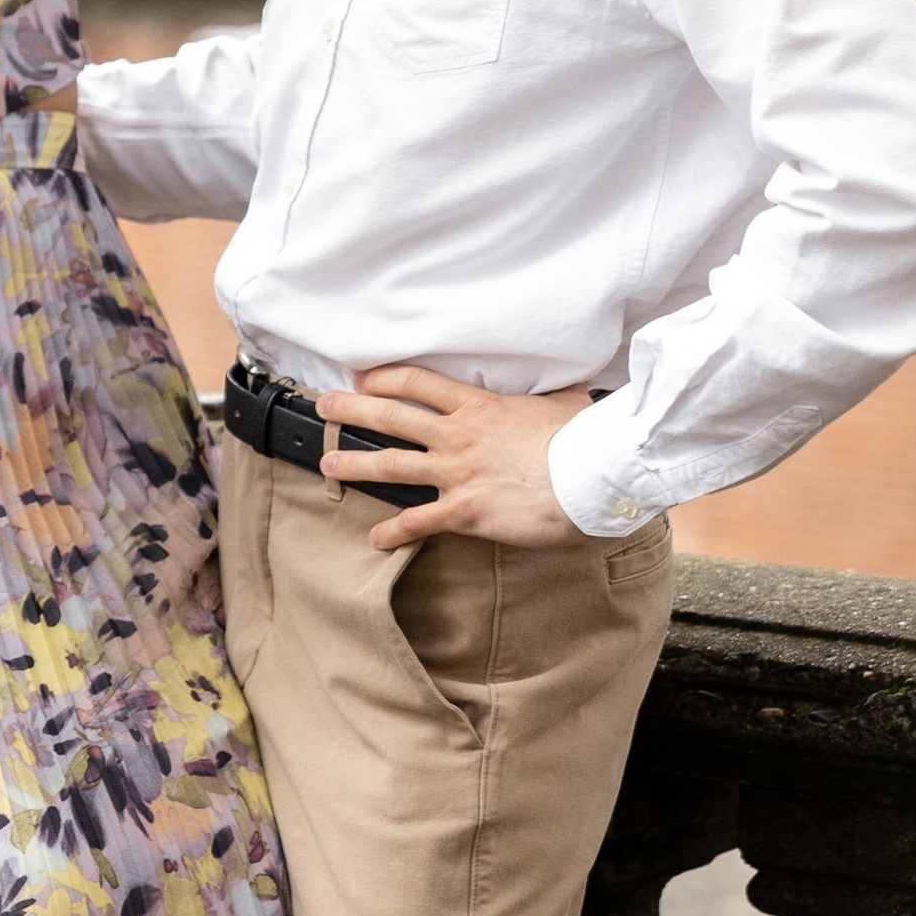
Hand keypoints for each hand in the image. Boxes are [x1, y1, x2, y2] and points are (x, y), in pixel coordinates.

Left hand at [319, 366, 591, 554]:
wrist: (590, 477)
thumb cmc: (582, 440)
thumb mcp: (564, 402)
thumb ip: (550, 396)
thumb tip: (566, 390)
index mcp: (478, 406)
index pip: (418, 382)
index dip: (384, 377)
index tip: (362, 377)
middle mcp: (458, 435)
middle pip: (391, 417)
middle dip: (351, 410)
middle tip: (324, 407)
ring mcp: (457, 472)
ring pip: (392, 464)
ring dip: (356, 464)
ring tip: (328, 463)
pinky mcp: (465, 510)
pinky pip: (420, 521)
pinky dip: (394, 531)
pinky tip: (376, 538)